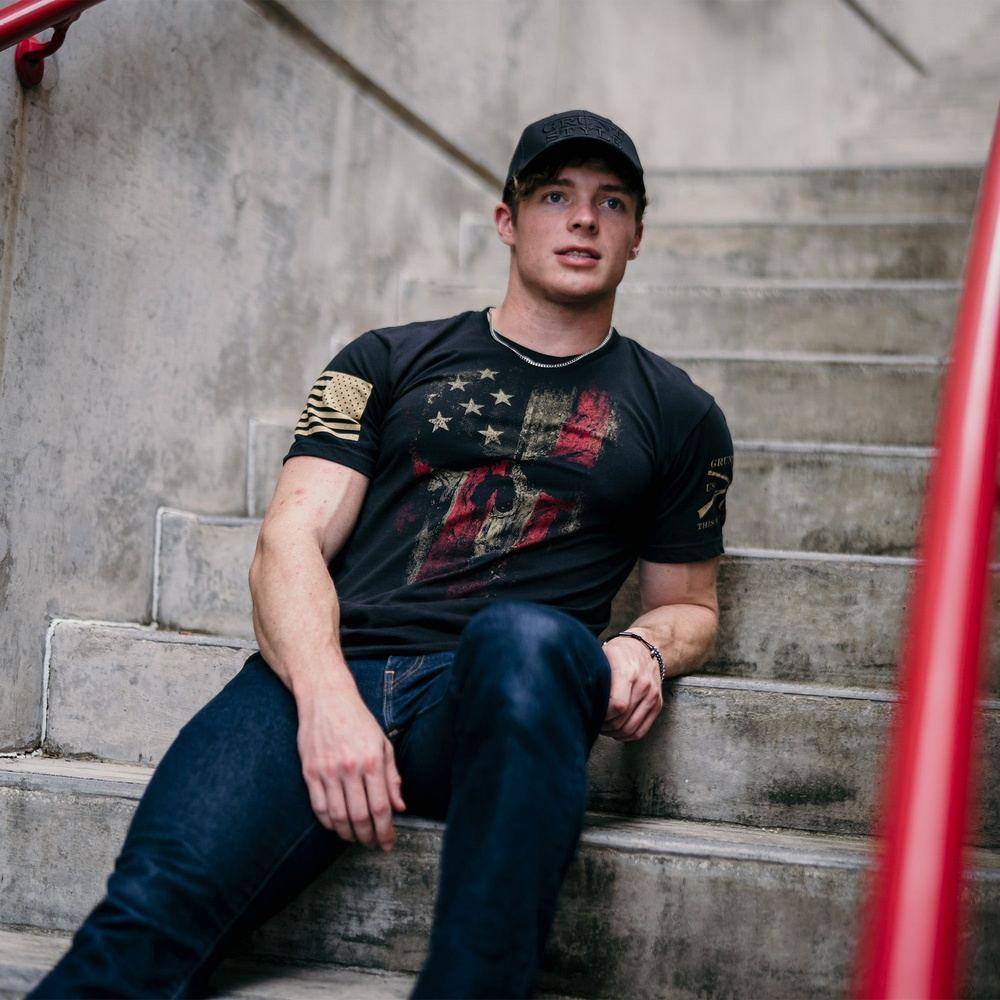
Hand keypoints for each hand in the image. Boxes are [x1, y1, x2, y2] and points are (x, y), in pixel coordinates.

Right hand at [295, 679, 405, 850]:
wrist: (326, 698)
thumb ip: (392, 776)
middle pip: (359, 816)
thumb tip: (400, 806)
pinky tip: (337, 825)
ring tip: (356, 838)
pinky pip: (318, 807)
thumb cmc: (358, 720)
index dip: (386, 831)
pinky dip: (328, 822)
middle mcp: (350, 768)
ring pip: (337, 817)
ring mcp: (327, 771)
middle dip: (368, 837)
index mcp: (372, 760)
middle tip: (373, 844)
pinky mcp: (310, 772)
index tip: (388, 843)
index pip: (381, 807)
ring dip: (348, 834)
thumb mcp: (383, 743)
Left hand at [600, 635, 663, 740]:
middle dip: (605, 726)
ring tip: (603, 726)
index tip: (591, 712)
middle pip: (622, 721)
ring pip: (631, 730)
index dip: (602, 715)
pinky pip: (641, 731)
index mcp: (628, 672)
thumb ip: (593, 676)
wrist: (646, 647)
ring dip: (614, 733)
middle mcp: (644, 685)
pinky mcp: (657, 705)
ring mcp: (653, 697)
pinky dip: (626, 736)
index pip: (617, 706)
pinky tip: (615, 730)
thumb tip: (574, 694)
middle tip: (593, 721)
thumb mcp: (603, 656)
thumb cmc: (619, 652)